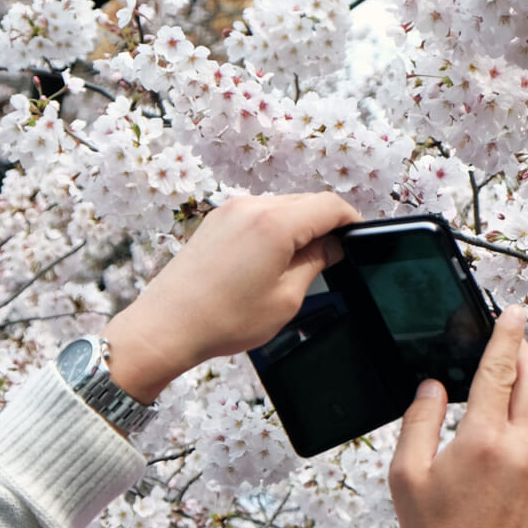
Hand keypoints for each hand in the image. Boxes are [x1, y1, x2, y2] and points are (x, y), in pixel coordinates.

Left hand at [105, 192, 359, 402]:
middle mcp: (252, 206)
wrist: (167, 325)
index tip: (359, 238)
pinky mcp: (215, 221)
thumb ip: (314, 264)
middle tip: (334, 258)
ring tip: (302, 263)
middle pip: (305, 202)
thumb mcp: (285, 298)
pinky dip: (274, 229)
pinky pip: (257, 215)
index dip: (350, 220)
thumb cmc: (224, 319)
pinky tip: (273, 260)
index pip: (329, 205)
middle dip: (325, 225)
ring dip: (299, 227)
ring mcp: (230, 210)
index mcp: (275, 223)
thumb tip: (333, 247)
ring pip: (281, 207)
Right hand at [389, 306, 527, 527]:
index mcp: (484, 440)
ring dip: (525, 381)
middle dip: (526, 350)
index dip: (505, 335)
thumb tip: (432, 389)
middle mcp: (519, 448)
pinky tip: (497, 424)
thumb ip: (419, 422)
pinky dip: (521, 415)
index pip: (500, 371)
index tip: (511, 310)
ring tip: (502, 372)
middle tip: (511, 333)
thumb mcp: (407, 476)